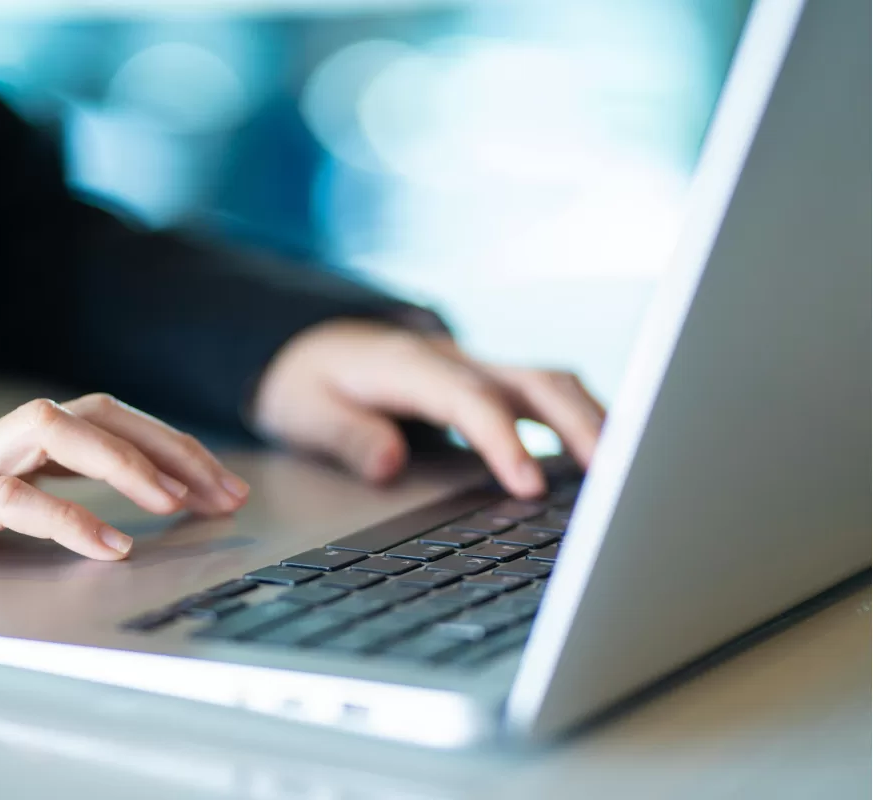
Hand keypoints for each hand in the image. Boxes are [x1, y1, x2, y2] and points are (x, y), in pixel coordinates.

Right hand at [0, 395, 248, 577]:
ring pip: (52, 430)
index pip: (96, 418)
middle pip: (93, 410)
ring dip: (126, 462)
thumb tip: (85, 517)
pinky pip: (1, 498)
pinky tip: (108, 547)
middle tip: (228, 491)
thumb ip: (9, 496)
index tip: (219, 482)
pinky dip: (62, 517)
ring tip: (179, 504)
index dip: (164, 442)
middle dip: (170, 444)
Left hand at [251, 320, 604, 496]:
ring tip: (630, 472)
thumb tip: (391, 465)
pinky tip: (602, 461)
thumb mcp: (302, 410)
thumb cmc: (308, 381)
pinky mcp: (487, 382)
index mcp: (407, 365)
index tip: (531, 488)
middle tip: (618, 477)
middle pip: (533, 379)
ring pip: (551, 382)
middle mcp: (453, 359)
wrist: (309, 342)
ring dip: (593, 420)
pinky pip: (543, 395)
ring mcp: (476, 367)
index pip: (469, 401)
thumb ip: (345, 436)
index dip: (504, 441)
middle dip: (581, 424)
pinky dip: (578, 422)